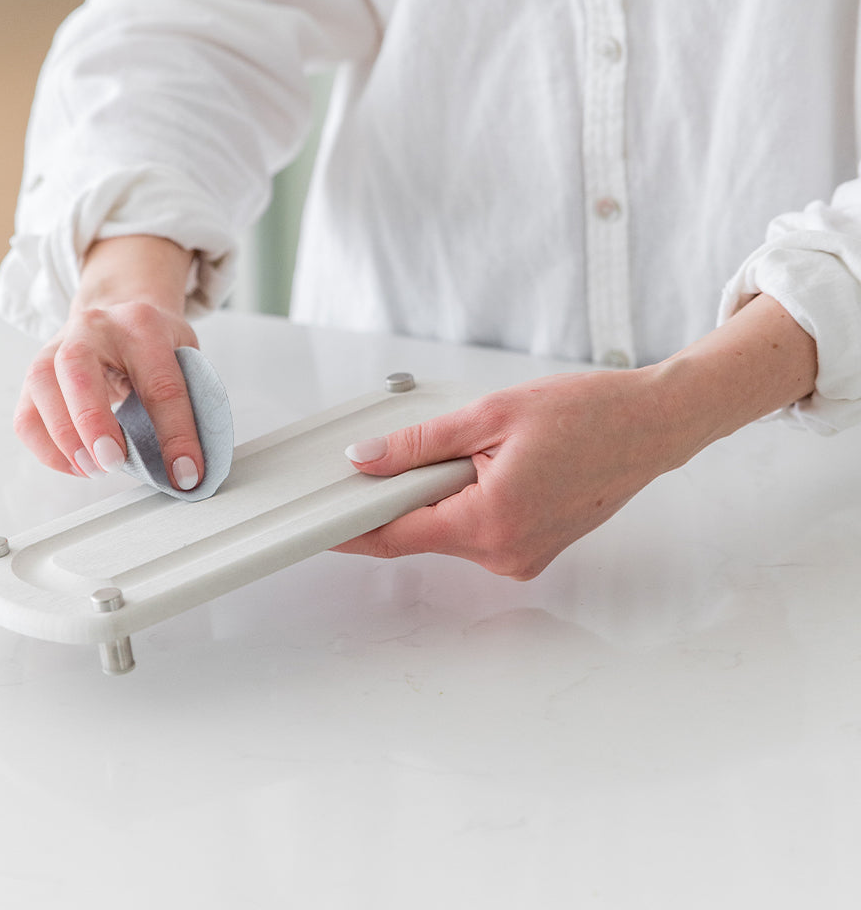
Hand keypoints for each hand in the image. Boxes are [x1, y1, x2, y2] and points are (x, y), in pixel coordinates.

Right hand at [13, 235, 204, 489]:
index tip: (186, 473)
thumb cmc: (154, 341)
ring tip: (94, 470)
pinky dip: (47, 448)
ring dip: (65, 439)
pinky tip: (75, 465)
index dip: (176, 434)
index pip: (161, 384)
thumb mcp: (184, 354)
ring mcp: (56, 346)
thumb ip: (189, 397)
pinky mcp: (34, 372)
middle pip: (78, 371)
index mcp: (143, 325)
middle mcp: (92, 329)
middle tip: (114, 464)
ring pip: (42, 388)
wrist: (119, 310)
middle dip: (94, 424)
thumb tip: (190, 460)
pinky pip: (26, 415)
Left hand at [338, 368, 692, 579]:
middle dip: (405, 493)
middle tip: (412, 448)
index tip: (321, 521)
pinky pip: (478, 529)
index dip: (352, 527)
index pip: (396, 535)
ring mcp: (522, 556)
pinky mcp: (532, 549)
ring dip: (442, 493)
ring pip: (451, 529)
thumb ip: (419, 444)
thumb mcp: (490, 415)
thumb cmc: (589, 415)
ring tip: (482, 447)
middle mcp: (506, 552)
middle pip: (422, 530)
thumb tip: (367, 461)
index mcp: (491, 522)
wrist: (652, 424)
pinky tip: (493, 466)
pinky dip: (468, 500)